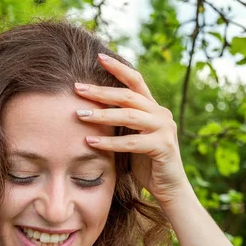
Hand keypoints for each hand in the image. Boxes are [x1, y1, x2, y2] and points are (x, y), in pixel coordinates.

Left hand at [73, 53, 192, 207]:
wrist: (169, 188)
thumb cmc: (145, 162)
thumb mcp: (131, 136)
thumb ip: (121, 121)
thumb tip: (91, 107)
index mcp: (153, 108)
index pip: (136, 80)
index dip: (118, 67)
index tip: (99, 56)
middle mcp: (161, 114)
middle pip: (129, 95)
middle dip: (101, 91)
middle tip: (77, 88)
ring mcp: (164, 129)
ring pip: (130, 116)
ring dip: (102, 114)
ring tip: (79, 115)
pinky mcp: (163, 147)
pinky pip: (132, 142)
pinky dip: (110, 142)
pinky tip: (90, 142)